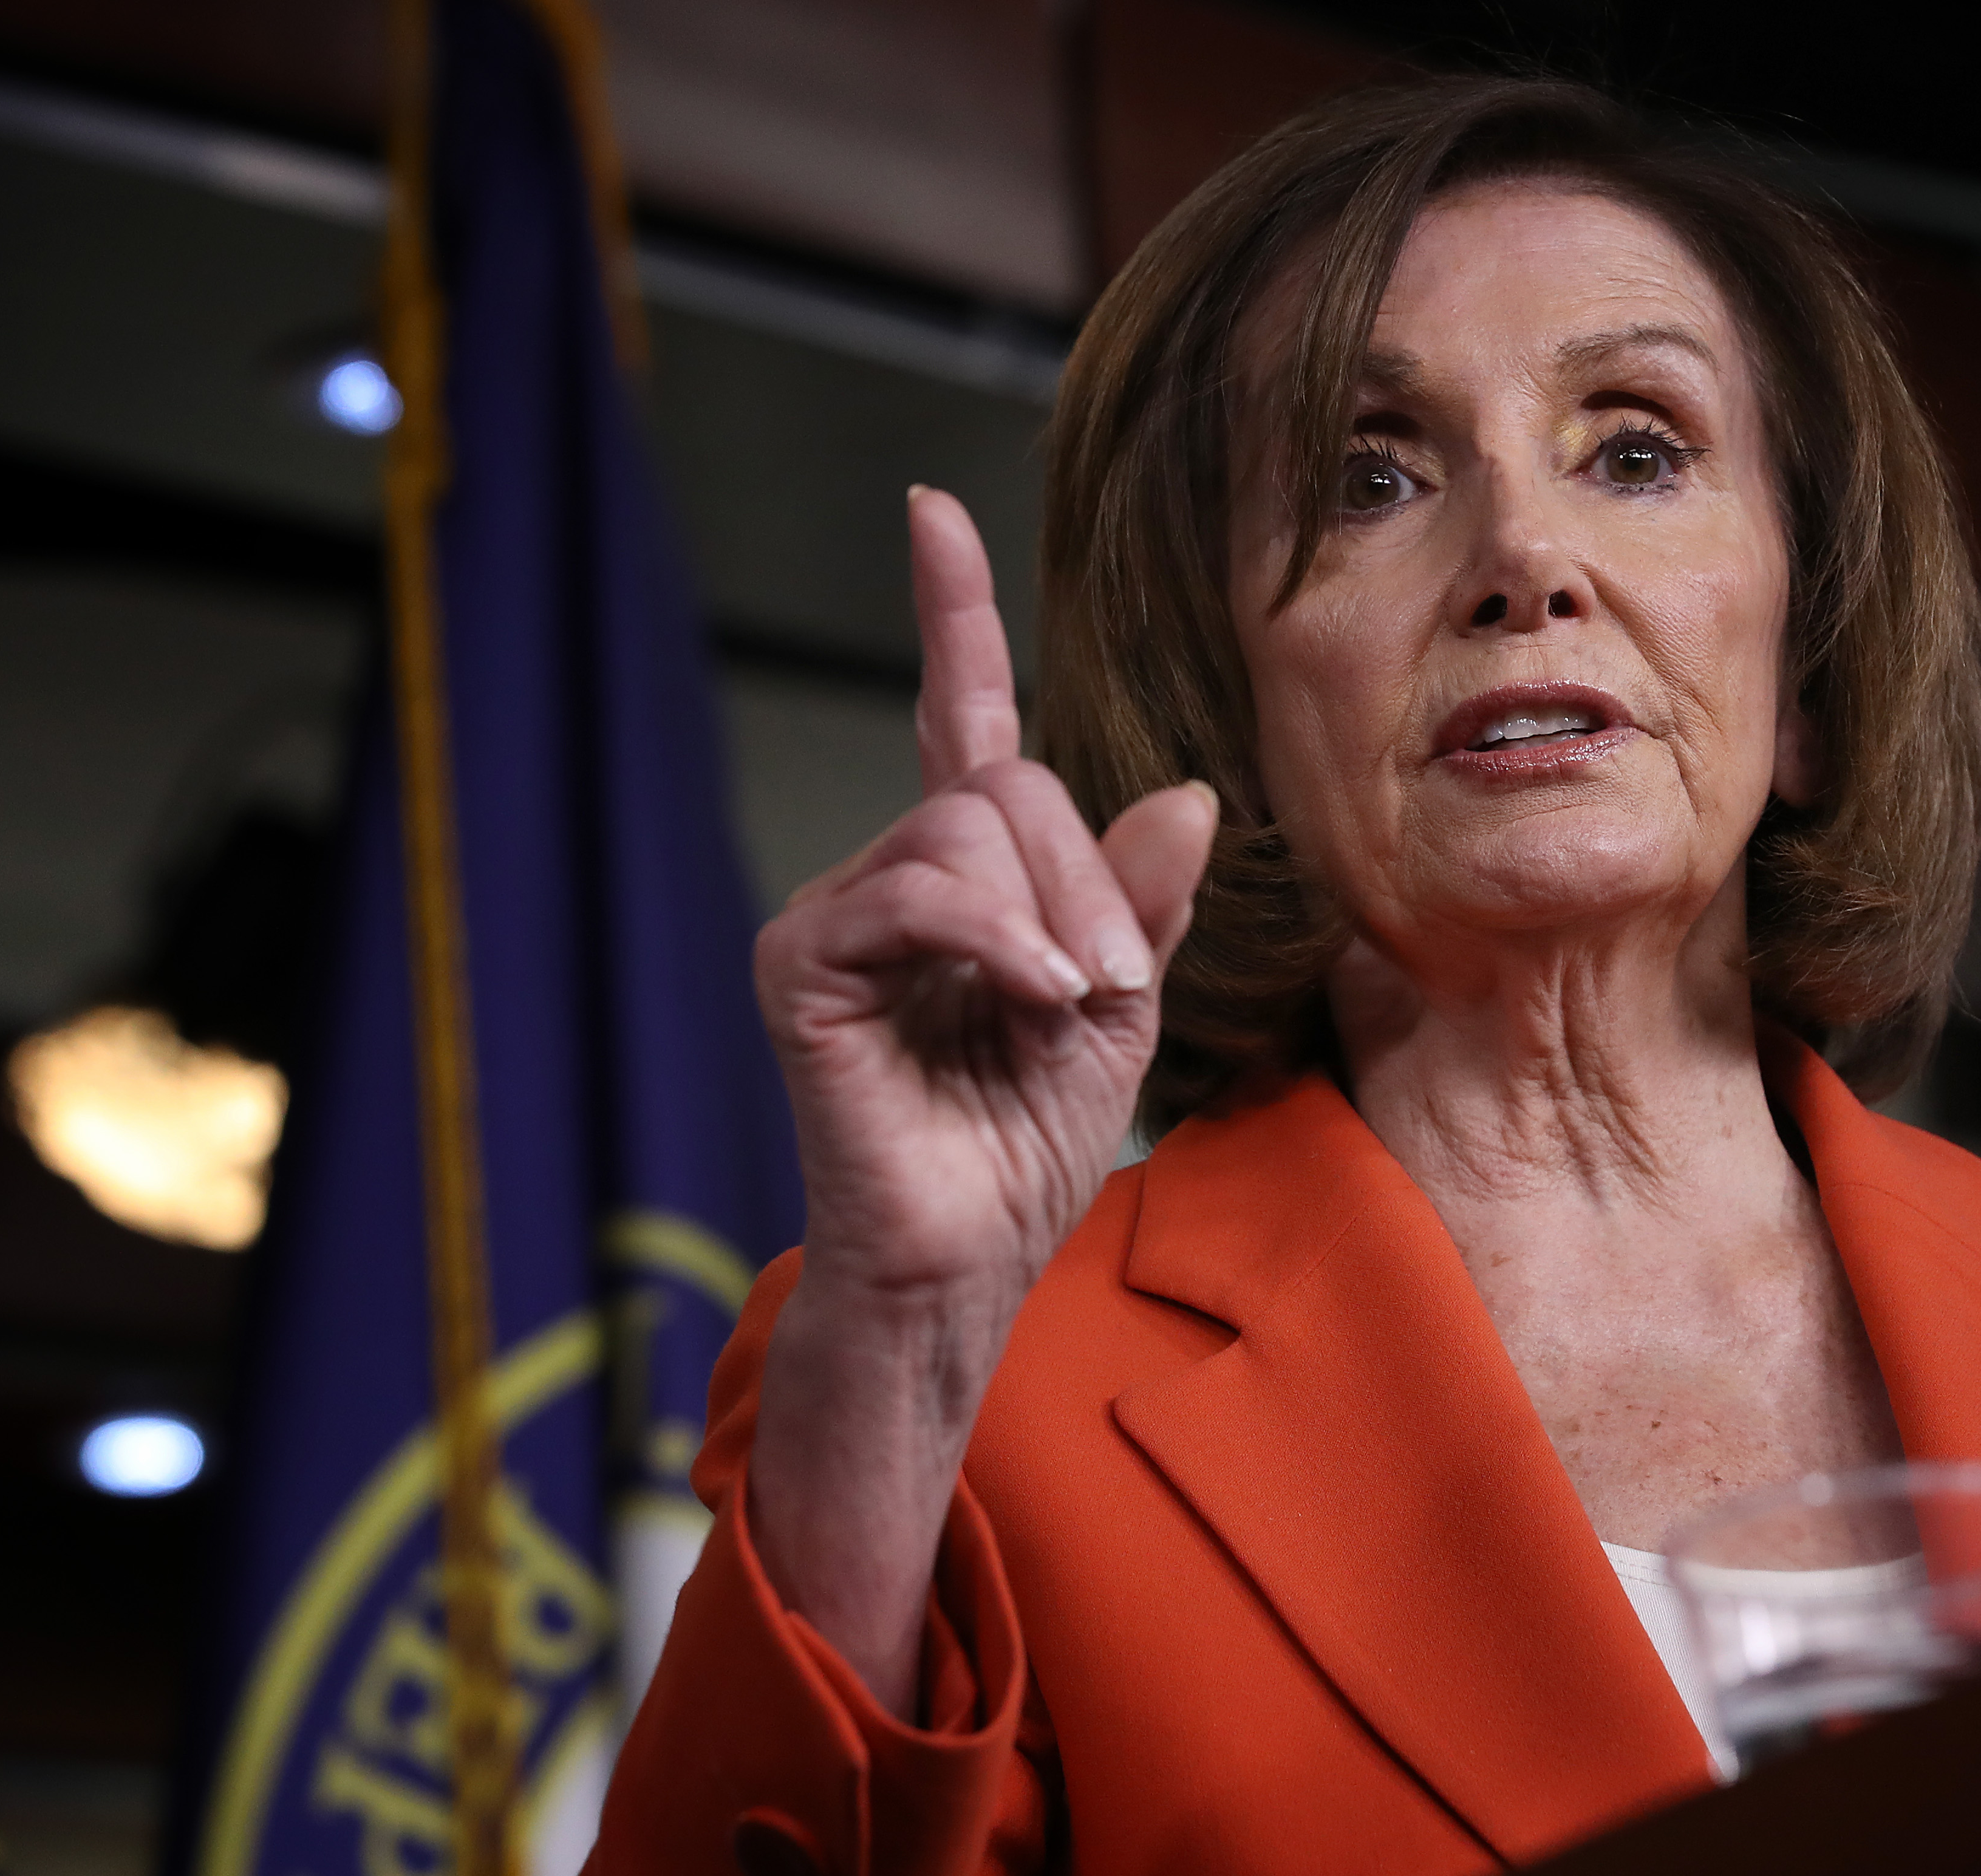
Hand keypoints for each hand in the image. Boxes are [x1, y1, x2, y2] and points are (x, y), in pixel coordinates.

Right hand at [755, 487, 1214, 1311]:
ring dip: (1047, 916)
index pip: (957, 716)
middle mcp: (890, 876)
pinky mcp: (800, 960)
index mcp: (967, 878)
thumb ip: (1140, 903)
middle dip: (1083, 878)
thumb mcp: (1118, 1010)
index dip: (951, 613)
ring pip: (962, 827)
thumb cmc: (1025, 1146)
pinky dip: (994, 938)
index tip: (931, 508)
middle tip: (1111, 983)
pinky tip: (1028, 998)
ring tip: (1067, 1006)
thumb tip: (1180, 791)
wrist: (966, 1262)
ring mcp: (835, 913)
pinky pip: (915, 890)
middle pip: (999, 781)